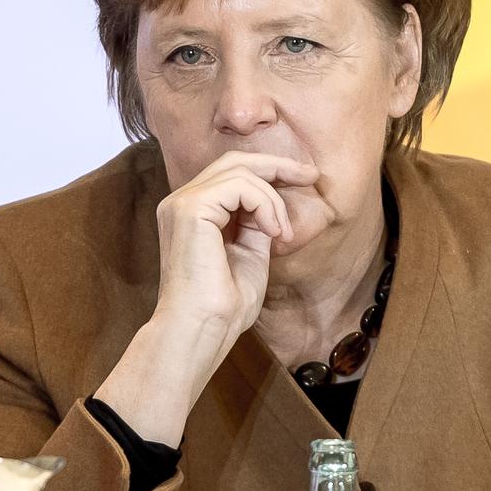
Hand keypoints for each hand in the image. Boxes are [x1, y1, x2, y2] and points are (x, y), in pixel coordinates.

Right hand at [95, 151, 317, 442]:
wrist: (202, 330)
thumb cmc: (223, 306)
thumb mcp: (250, 254)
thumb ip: (255, 225)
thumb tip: (273, 204)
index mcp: (191, 213)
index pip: (230, 173)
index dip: (270, 171)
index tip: (306, 179)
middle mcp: (180, 202)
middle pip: (234, 160)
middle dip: (277, 165)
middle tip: (311, 177)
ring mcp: (181, 203)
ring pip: (240, 171)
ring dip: (273, 199)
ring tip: (281, 233)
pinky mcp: (190, 209)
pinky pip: (239, 186)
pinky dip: (265, 204)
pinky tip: (272, 232)